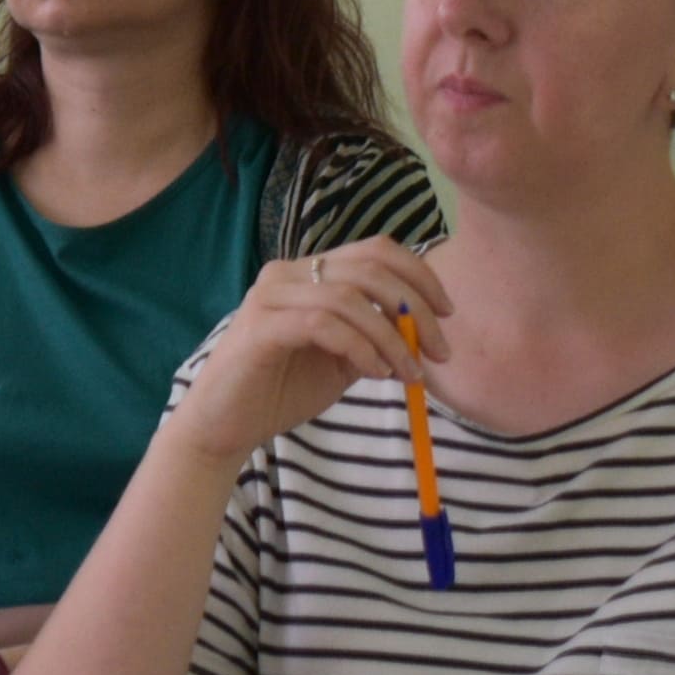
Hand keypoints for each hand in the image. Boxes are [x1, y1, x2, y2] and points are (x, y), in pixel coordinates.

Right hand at [164, 236, 449, 470]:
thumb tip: (424, 329)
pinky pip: (324, 325)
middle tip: (438, 352)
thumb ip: (375, 336)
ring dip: (392, 337)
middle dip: (415, 309)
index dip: (419, 275)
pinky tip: (376, 373)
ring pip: (350, 297)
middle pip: (369, 267)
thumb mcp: (343, 359)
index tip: (447, 314)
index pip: (375, 250)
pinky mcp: (261, 327)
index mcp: (309, 272)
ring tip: (409, 374)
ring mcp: (271, 296)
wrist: (227, 424)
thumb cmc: (281, 389)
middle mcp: (288, 273)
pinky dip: (360, 347)